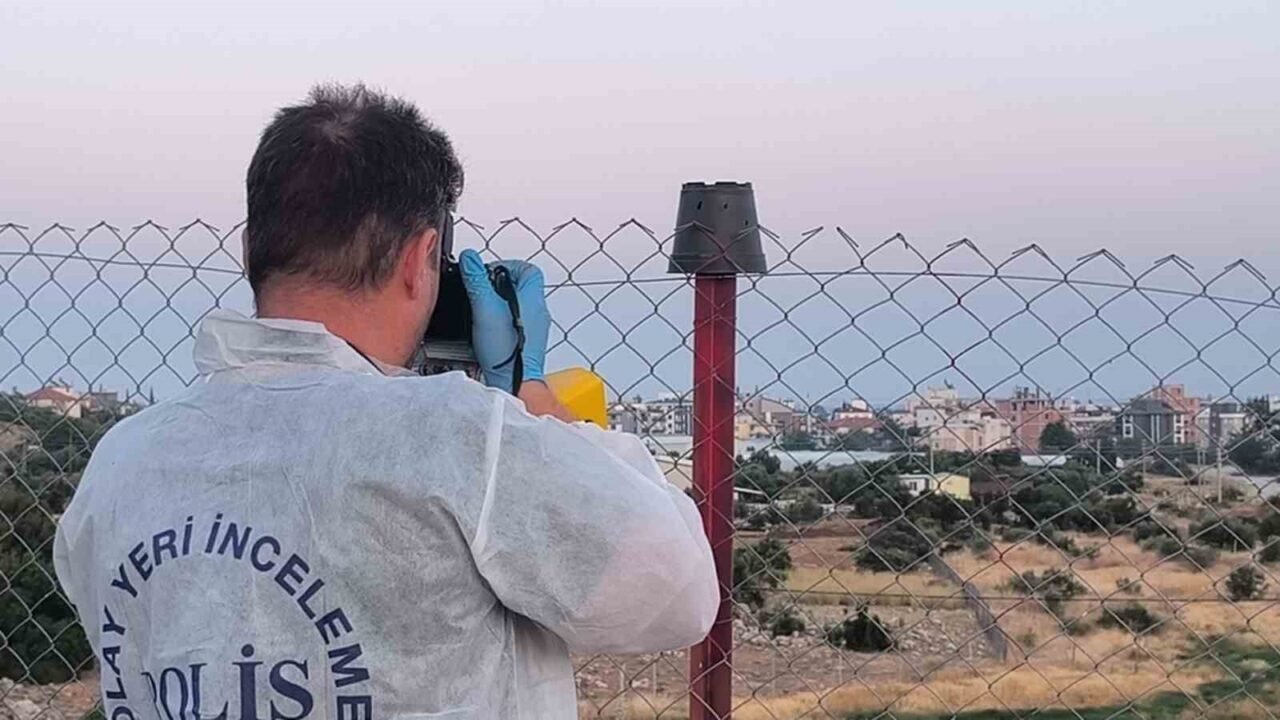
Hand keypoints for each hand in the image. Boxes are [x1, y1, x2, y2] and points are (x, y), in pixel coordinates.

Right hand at [459, 249, 549, 391]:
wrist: (514, 381)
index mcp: (532, 297)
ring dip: (499, 303)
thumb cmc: (506, 349)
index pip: (528, 269)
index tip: (488, 272)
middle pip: (521, 286)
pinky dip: (501, 321)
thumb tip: (470, 258)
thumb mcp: (485, 308)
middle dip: (499, 284)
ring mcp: (535, 328)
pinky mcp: (527, 342)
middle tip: (482, 290)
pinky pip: (515, 323)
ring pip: (517, 305)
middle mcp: (537, 311)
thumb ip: (477, 280)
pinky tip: (487, 329)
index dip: (507, 265)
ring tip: (481, 309)